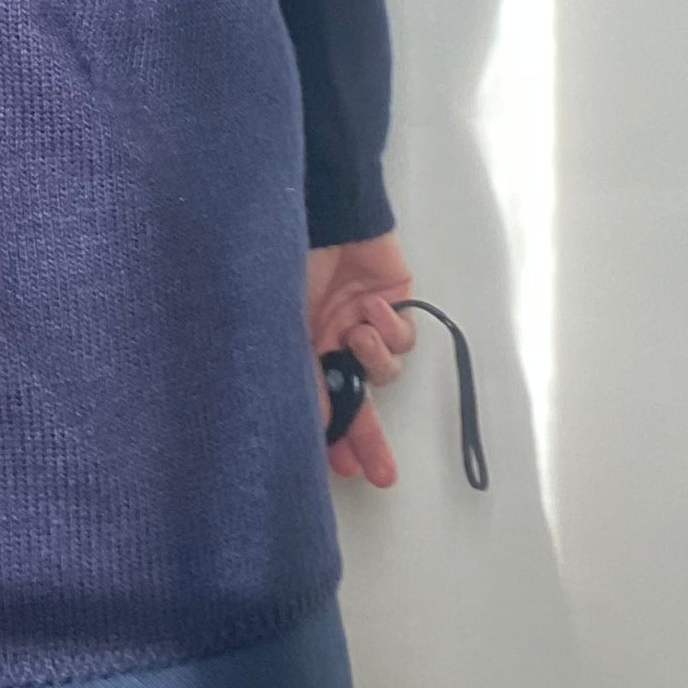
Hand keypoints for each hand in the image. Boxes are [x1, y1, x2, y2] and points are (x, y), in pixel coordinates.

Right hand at [306, 228, 416, 486]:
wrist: (327, 211)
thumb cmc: (290, 260)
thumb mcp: (285, 322)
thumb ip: (303, 374)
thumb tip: (313, 425)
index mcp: (301, 346)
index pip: (319, 403)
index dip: (330, 438)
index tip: (341, 470)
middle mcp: (333, 341)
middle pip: (357, 402)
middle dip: (368, 438)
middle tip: (381, 475)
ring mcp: (363, 322)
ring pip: (384, 371)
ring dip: (373, 360)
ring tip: (357, 334)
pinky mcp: (393, 303)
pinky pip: (402, 336)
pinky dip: (390, 329)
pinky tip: (371, 309)